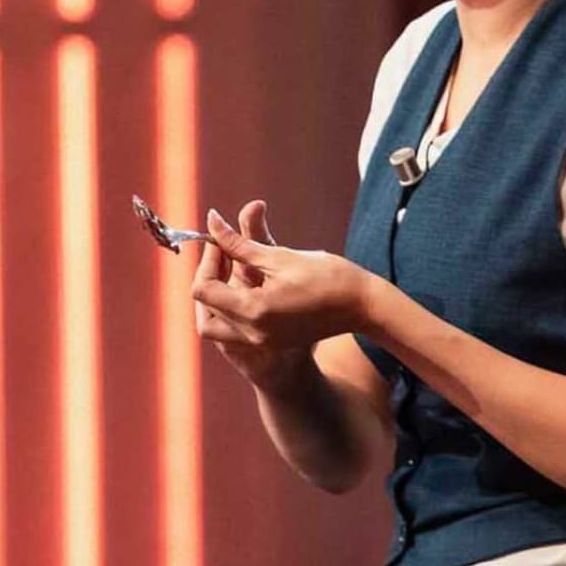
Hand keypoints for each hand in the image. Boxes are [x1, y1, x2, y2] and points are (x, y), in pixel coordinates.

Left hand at [192, 202, 371, 384]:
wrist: (362, 306)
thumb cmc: (327, 277)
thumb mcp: (278, 256)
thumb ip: (239, 242)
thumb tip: (213, 221)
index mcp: (253, 311)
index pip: (203, 290)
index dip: (207, 260)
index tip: (220, 239)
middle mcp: (253, 334)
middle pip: (206, 313)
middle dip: (208, 280)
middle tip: (223, 253)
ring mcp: (263, 343)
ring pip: (219, 326)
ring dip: (219, 298)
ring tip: (235, 267)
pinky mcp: (273, 343)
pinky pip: (238, 329)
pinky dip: (235, 306)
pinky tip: (252, 281)